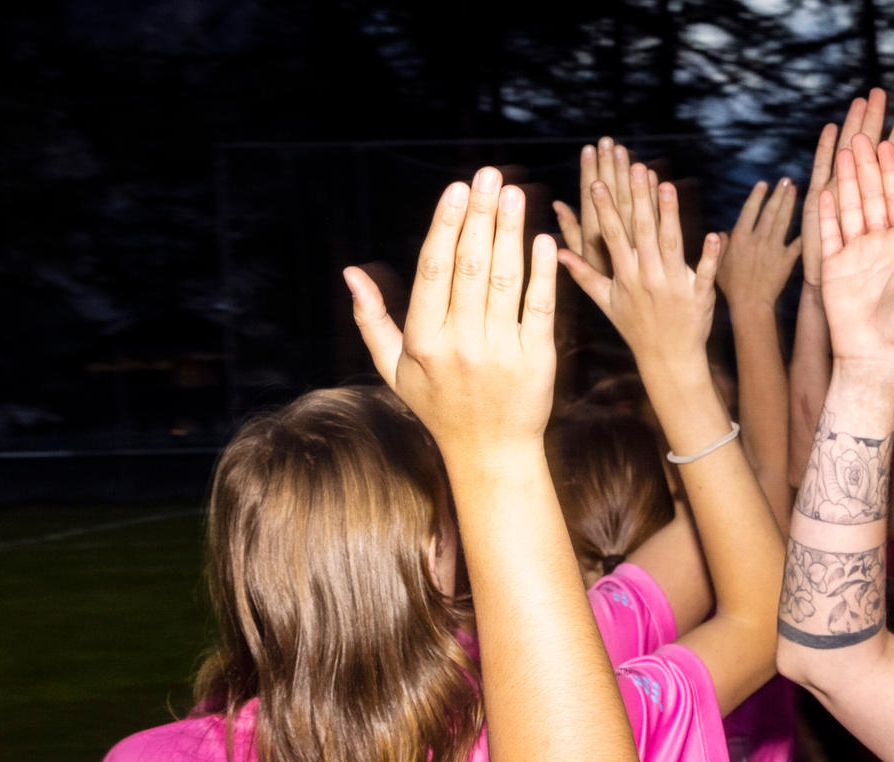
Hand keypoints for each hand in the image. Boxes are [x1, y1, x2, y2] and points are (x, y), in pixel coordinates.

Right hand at [347, 168, 556, 453]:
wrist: (491, 453)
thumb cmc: (439, 407)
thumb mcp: (394, 370)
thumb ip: (372, 320)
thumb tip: (351, 272)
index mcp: (424, 342)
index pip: (434, 272)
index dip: (446, 226)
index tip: (456, 190)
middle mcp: (462, 345)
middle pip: (470, 267)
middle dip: (480, 216)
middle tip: (488, 175)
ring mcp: (502, 352)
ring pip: (505, 280)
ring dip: (510, 232)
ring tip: (514, 193)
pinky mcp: (538, 361)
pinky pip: (540, 307)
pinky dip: (542, 272)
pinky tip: (542, 239)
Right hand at [557, 158, 721, 375]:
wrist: (668, 359)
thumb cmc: (636, 328)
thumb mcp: (605, 302)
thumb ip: (583, 274)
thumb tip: (556, 252)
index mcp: (625, 276)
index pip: (612, 236)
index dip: (605, 209)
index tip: (596, 182)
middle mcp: (649, 277)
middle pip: (643, 232)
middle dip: (638, 199)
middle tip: (635, 167)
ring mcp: (675, 286)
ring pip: (672, 245)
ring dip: (670, 215)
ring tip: (666, 184)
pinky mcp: (699, 295)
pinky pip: (706, 273)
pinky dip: (711, 256)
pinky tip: (714, 234)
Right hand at [719, 178, 801, 311]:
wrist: (751, 305)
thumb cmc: (731, 287)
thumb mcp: (717, 265)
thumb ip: (719, 245)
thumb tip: (722, 232)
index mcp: (740, 238)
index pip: (750, 210)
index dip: (757, 196)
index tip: (764, 184)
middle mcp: (758, 239)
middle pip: (770, 211)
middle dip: (778, 193)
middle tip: (786, 180)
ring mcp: (773, 249)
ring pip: (783, 221)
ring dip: (789, 204)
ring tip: (795, 189)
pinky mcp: (786, 261)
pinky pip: (796, 243)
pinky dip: (803, 232)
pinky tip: (811, 220)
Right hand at [814, 136, 893, 371]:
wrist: (875, 354)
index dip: (893, 171)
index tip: (888, 144)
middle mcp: (880, 244)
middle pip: (873, 195)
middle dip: (867, 165)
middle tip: (862, 135)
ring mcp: (855, 253)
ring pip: (850, 207)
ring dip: (847, 180)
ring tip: (843, 151)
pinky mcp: (833, 266)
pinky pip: (828, 233)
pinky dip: (827, 212)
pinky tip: (825, 190)